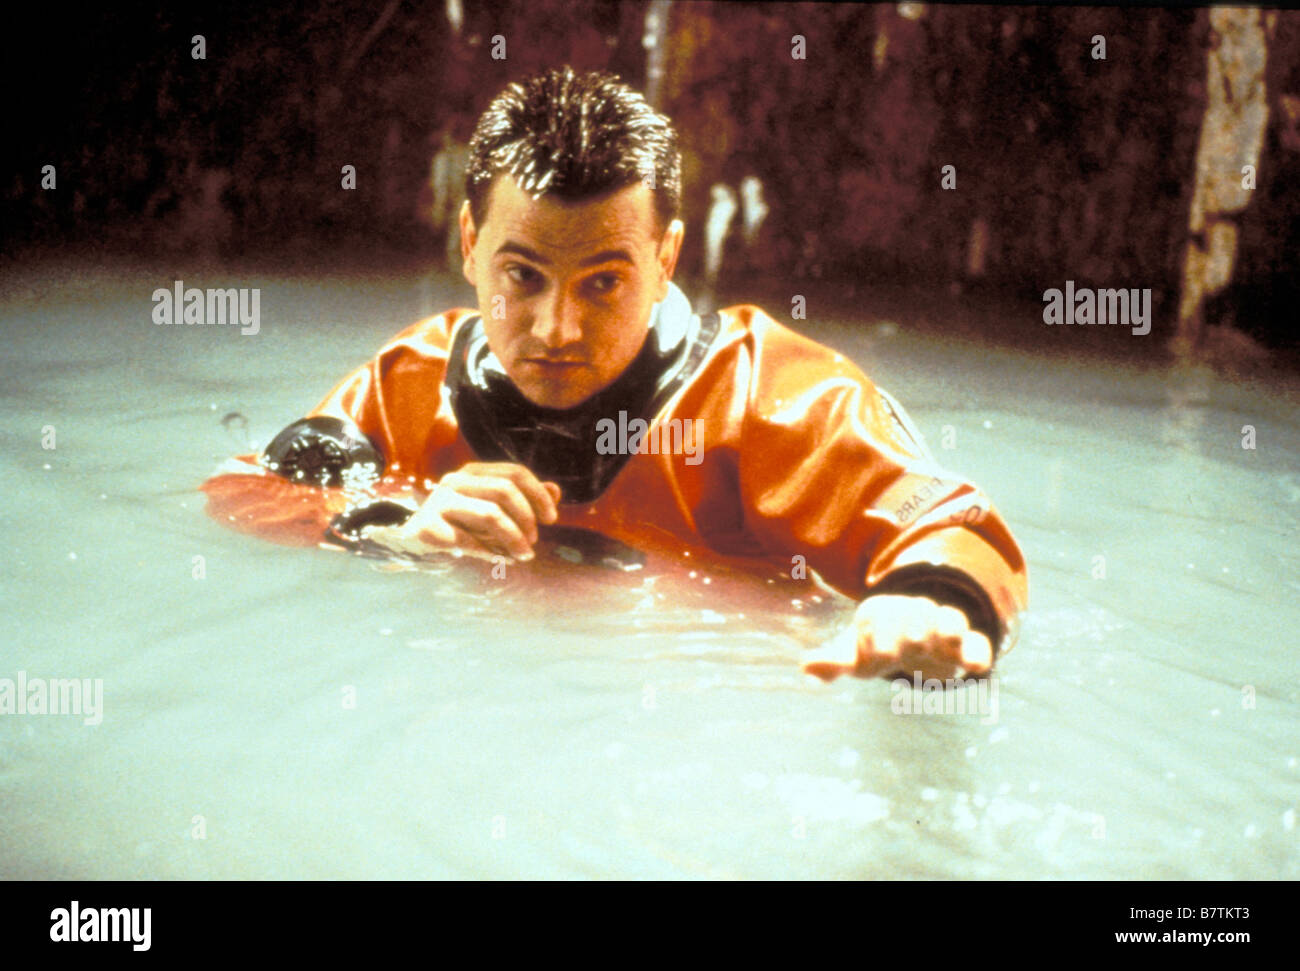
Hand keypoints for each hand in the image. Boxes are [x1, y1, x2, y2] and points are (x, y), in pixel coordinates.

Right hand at [360, 462, 560, 561]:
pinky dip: (490, 552)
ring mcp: (438, 502)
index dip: (538, 494)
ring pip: (490, 513)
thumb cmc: (458, 527)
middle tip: (533, 541)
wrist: (410, 545)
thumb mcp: (493, 512)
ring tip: (524, 554)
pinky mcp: (427, 527)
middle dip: (527, 518)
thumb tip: (556, 491)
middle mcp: (454, 481)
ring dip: (514, 537)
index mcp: (472, 472)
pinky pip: (469, 540)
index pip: (514, 473)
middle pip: (505, 491)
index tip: (551, 519)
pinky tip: (500, 560)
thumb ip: (524, 501)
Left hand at [801, 594, 992, 682]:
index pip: (878, 616)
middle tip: (909, 644)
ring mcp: (941, 626)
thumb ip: (833, 662)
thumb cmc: (876, 646)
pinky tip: (977, 667)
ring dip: (946, 629)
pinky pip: (976, 642)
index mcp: (883, 611)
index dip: (877, 634)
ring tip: (944, 641)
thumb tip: (806, 667)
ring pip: (948, 619)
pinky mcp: (965, 644)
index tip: (877, 655)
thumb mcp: (854, 656)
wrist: (912, 640)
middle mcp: (913, 613)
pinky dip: (978, 652)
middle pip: (914, 613)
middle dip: (911, 628)